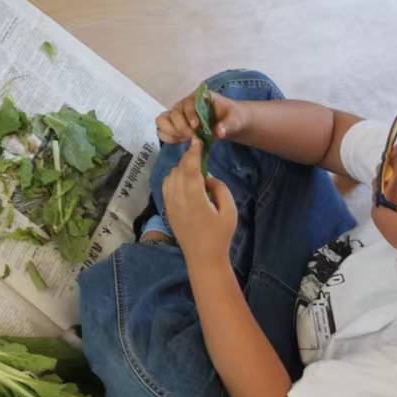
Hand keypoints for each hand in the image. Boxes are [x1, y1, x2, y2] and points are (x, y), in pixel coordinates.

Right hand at [156, 86, 250, 144]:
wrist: (231, 123)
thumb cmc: (233, 117)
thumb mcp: (235, 120)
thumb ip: (228, 125)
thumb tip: (218, 132)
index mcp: (199, 98)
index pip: (188, 103)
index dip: (190, 115)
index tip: (196, 127)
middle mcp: (185, 104)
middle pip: (173, 113)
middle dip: (180, 127)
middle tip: (191, 137)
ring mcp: (178, 114)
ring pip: (162, 120)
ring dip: (170, 131)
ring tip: (183, 140)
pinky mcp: (175, 125)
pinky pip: (163, 129)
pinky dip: (168, 136)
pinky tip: (179, 142)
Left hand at [162, 141, 236, 263]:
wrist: (203, 257)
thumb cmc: (220, 235)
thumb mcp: (229, 210)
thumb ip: (220, 189)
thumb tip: (208, 178)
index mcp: (194, 198)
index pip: (190, 169)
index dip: (192, 152)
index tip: (197, 140)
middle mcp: (178, 199)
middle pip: (179, 170)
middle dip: (188, 159)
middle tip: (200, 153)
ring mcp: (170, 204)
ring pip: (171, 176)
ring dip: (181, 169)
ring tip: (195, 170)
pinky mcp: (167, 208)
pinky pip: (167, 186)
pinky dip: (174, 178)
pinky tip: (185, 181)